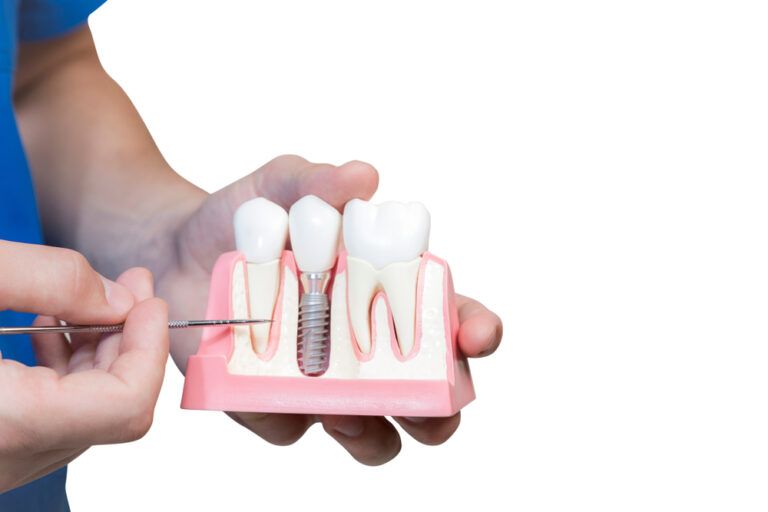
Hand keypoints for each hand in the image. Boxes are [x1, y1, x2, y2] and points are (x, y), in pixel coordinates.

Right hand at [0, 242, 168, 491]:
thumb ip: (45, 278)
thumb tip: (119, 299)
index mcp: (9, 424)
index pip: (126, 404)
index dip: (150, 347)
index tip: (148, 300)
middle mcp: (12, 456)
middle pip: (114, 404)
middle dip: (130, 337)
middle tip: (131, 284)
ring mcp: (5, 458)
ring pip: (88, 408)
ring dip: (98, 348)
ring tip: (80, 297)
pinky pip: (55, 413)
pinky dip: (65, 366)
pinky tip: (47, 325)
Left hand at [153, 155, 502, 464]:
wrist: (177, 247)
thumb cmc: (248, 216)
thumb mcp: (281, 186)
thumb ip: (317, 180)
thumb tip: (361, 178)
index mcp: (390, 294)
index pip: (454, 321)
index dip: (477, 330)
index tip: (475, 333)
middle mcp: (367, 349)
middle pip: (430, 400)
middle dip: (440, 409)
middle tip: (427, 398)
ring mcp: (323, 384)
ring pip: (372, 437)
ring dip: (370, 433)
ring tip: (346, 409)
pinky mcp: (272, 405)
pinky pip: (288, 429)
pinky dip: (282, 417)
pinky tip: (264, 393)